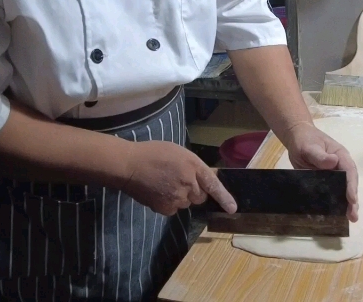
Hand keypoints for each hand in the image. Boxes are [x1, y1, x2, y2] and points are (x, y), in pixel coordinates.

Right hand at [120, 141, 236, 215]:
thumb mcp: (179, 153)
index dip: (224, 197)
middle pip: (199, 196)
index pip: (213, 184)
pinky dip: (169, 203)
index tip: (233, 209)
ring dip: (181, 197)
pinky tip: (158, 192)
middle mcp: (188, 184)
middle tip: (179, 180)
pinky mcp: (165, 208)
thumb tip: (207, 178)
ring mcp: (177, 198)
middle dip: (194, 191)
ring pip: (186, 203)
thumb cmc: (153, 153)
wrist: (129, 166)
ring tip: (165, 184)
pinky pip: (173, 209)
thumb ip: (193, 166)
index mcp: (193, 166)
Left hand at [282, 123, 359, 221]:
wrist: (297, 138)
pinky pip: (332, 192)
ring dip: (347, 204)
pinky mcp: (325, 181)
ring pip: (343, 190)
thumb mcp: (310, 146)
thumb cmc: (305, 140)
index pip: (349, 171)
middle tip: (353, 216)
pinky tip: (336, 214)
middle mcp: (340, 166)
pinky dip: (335, 202)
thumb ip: (320, 155)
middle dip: (352, 200)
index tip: (352, 199)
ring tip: (350, 218)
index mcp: (341, 156)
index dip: (351, 186)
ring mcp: (334, 175)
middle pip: (349, 183)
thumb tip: (334, 161)